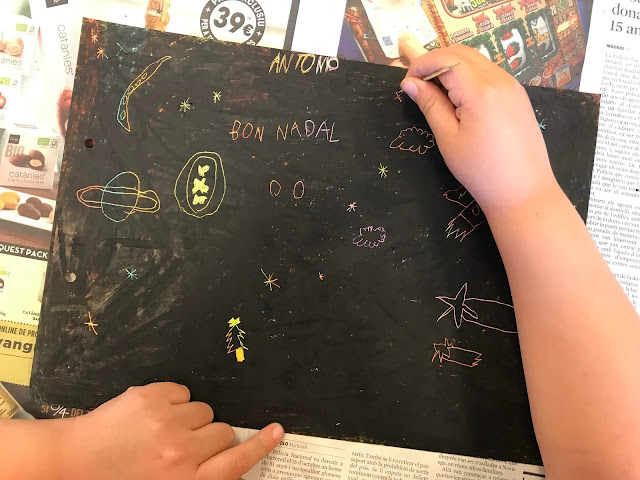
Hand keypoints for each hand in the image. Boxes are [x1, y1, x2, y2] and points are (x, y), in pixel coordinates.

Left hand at [57, 382, 282, 479]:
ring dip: (190, 419)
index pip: (236, 462)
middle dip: (210, 437)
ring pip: (204, 410)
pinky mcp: (151, 397)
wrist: (72, 462)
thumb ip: (199, 476)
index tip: (277, 431)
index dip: (261, 446)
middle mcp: (180, 453)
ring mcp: (166, 422)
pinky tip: (151, 415)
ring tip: (162, 432)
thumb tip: (227, 457)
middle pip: (224, 432)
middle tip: (184, 446)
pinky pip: (183, 392)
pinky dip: (173, 401)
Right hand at [399, 42, 558, 214]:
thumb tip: (409, 83)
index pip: (446, 59)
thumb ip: (430, 105)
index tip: (407, 84)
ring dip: (452, 68)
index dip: (422, 65)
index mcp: (480, 91)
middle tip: (418, 87)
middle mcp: (499, 79)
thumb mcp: (448, 138)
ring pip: (476, 60)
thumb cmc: (480, 170)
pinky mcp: (517, 95)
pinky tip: (459, 100)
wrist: (522, 191)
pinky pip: (488, 73)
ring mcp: (512, 85)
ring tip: (437, 95)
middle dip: (435, 62)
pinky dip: (468, 76)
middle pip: (461, 53)